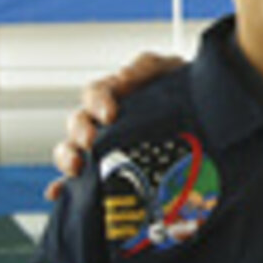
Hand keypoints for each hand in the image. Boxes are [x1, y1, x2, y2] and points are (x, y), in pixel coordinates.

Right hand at [45, 52, 185, 199]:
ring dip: (67, 158)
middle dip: (80, 132)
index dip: (98, 101)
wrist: (204, 123)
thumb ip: (147, 67)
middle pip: (77, 123)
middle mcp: (102, 123)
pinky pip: (76, 183)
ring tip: (76, 168)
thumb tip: (124, 77)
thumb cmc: (181, 94)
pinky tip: (59, 194)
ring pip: (71, 150)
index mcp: (115, 96)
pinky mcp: (105, 175)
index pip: (94, 94)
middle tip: (90, 142)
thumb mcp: (170, 72)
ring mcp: (102, 150)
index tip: (109, 114)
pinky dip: (64, 188)